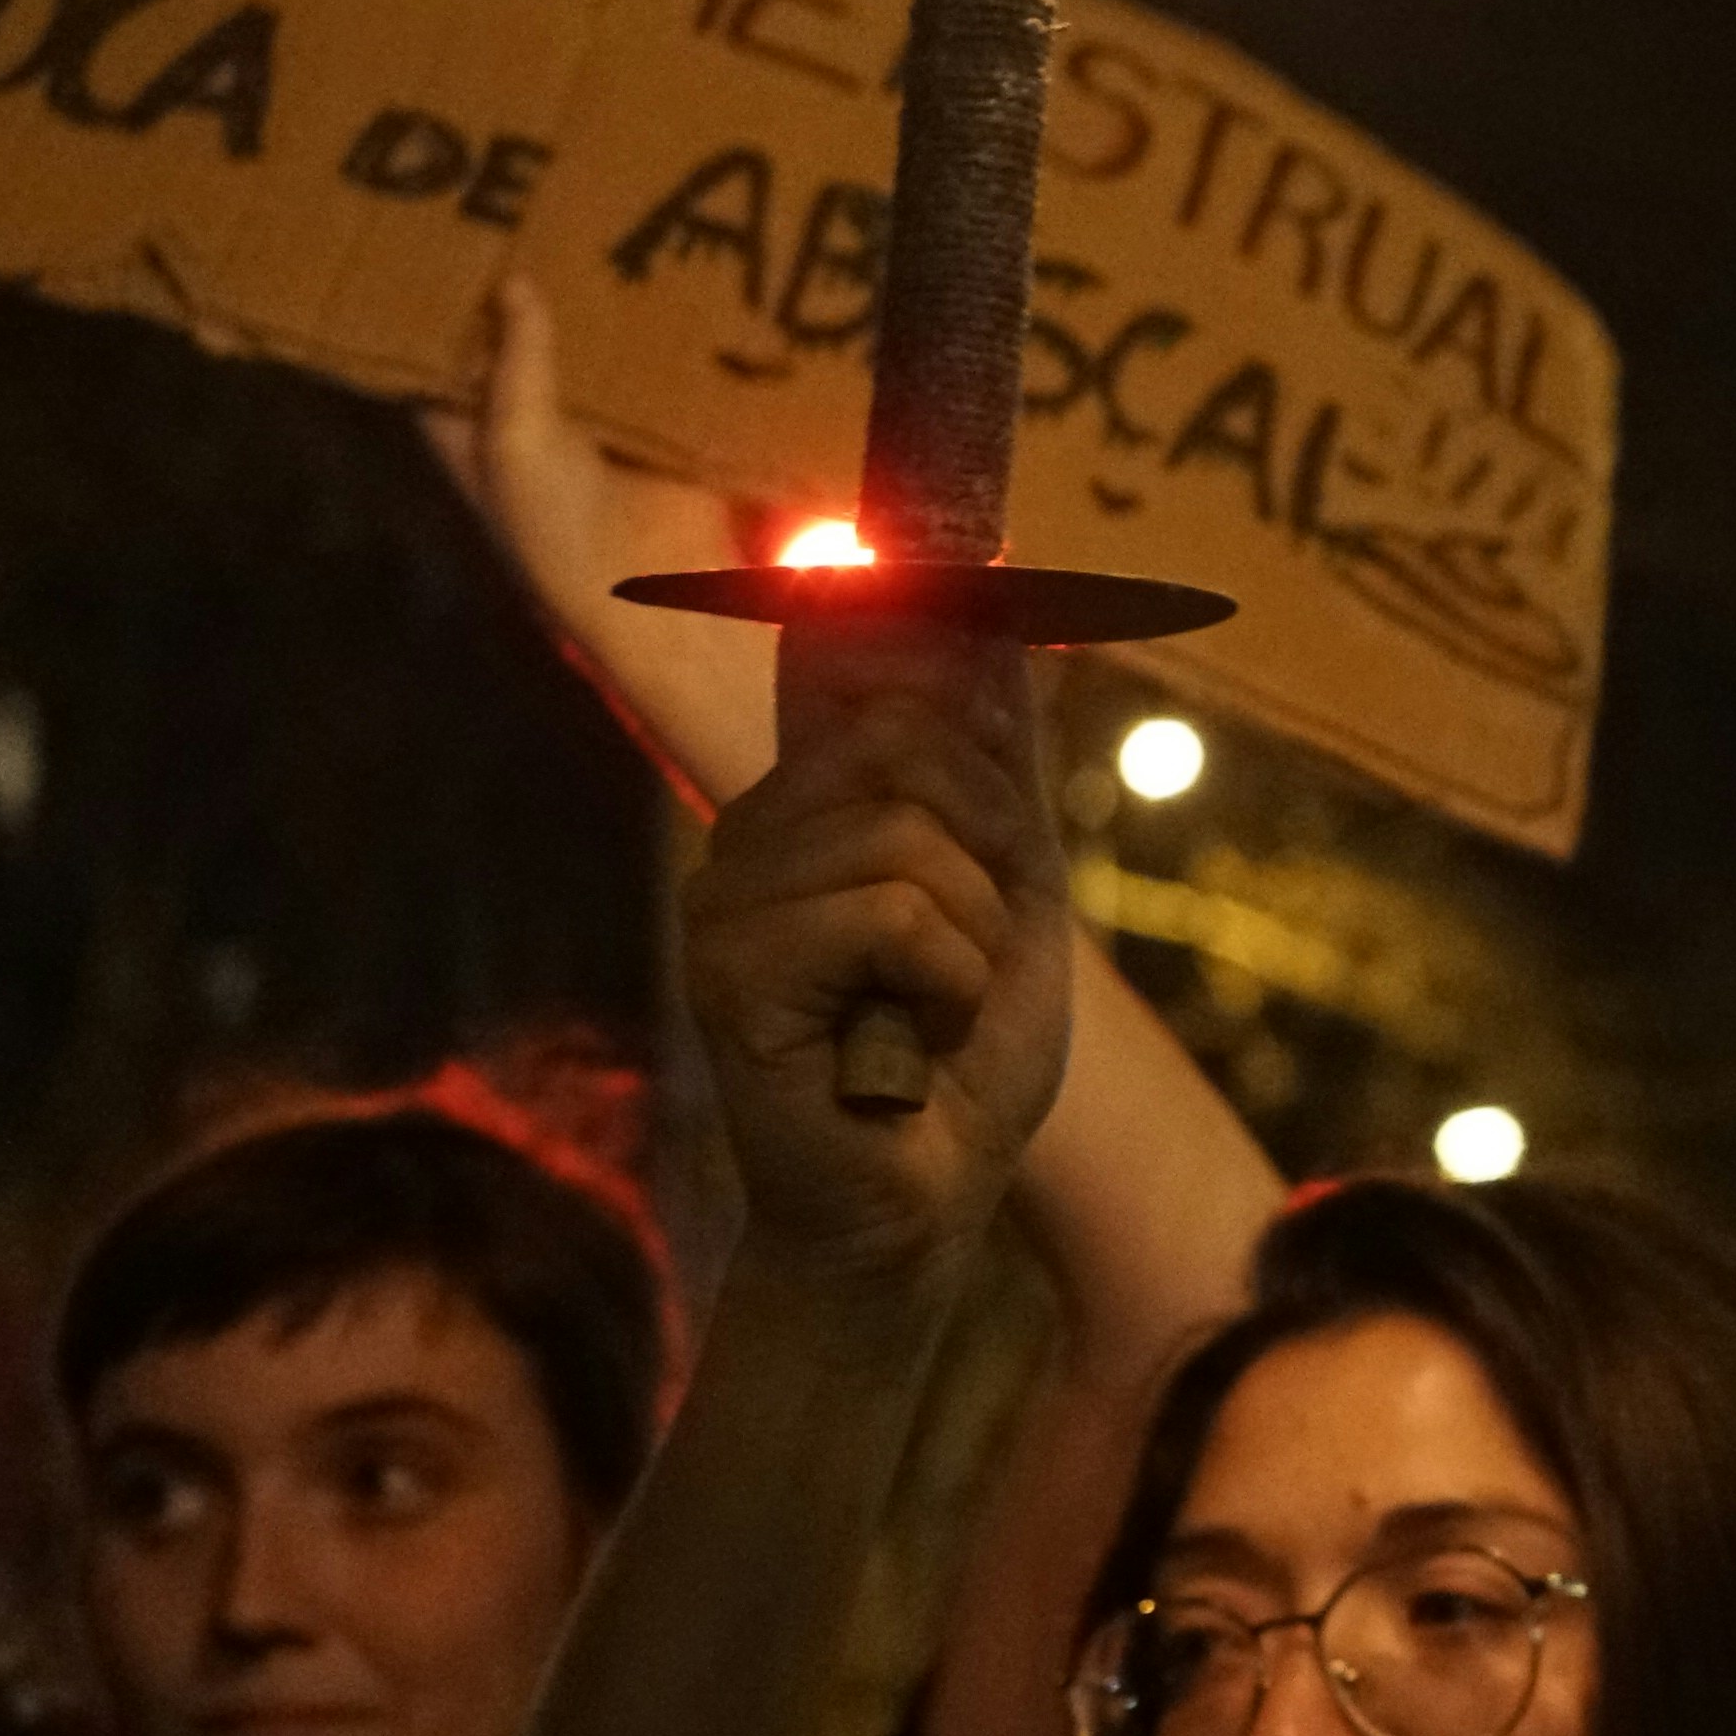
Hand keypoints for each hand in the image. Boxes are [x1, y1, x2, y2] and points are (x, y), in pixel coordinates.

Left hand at [423, 268, 779, 806]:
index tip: (424, 237)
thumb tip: (512, 283)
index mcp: (466, 429)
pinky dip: (643, 330)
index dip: (425, 307)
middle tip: (514, 203)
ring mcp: (585, 419)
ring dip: (584, 304)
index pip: (431, 358)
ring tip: (584, 220)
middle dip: (510, 290)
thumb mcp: (516, 440)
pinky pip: (639, 364)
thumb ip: (516, 362)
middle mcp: (518, 419)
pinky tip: (649, 270)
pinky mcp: (647, 421)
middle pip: (506, 343)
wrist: (654, 583)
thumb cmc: (556, 526)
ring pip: (575, 347)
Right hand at [682, 625, 1075, 1281]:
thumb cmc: (961, 1057)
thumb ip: (994, 768)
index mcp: (809, 810)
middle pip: (908, 743)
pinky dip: (942, 982)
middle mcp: (750, 834)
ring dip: (970, 937)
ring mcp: (724, 896)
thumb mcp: (1011, 892)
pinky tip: (904, 1042)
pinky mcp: (729, 965)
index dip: (882, 599)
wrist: (921, 1199)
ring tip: (927, 1010)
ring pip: (909, 834)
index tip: (882, 536)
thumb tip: (991, 625)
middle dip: (988, 849)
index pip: (845, 666)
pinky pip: (892, 909)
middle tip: (963, 954)